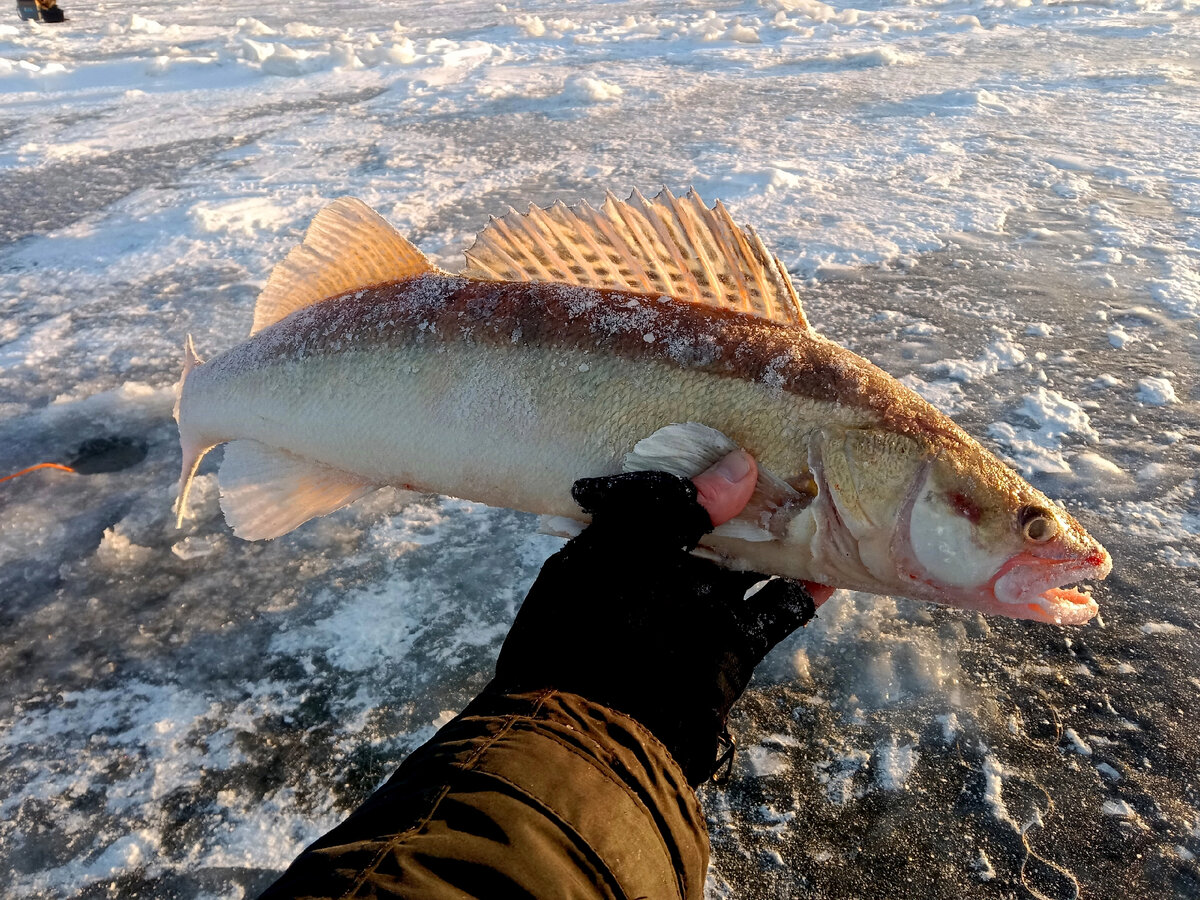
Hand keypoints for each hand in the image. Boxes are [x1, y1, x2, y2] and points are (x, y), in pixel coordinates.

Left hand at [491, 451, 832, 784]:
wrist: (599, 742)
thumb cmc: (590, 637)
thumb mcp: (617, 555)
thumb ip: (669, 507)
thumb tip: (735, 468)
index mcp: (614, 547)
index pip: (657, 493)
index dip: (692, 464)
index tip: (733, 431)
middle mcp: (656, 576)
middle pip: (711, 525)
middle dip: (747, 497)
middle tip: (792, 456)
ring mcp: (697, 613)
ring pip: (750, 563)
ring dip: (784, 537)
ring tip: (823, 497)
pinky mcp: (731, 650)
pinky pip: (775, 610)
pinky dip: (804, 589)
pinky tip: (833, 564)